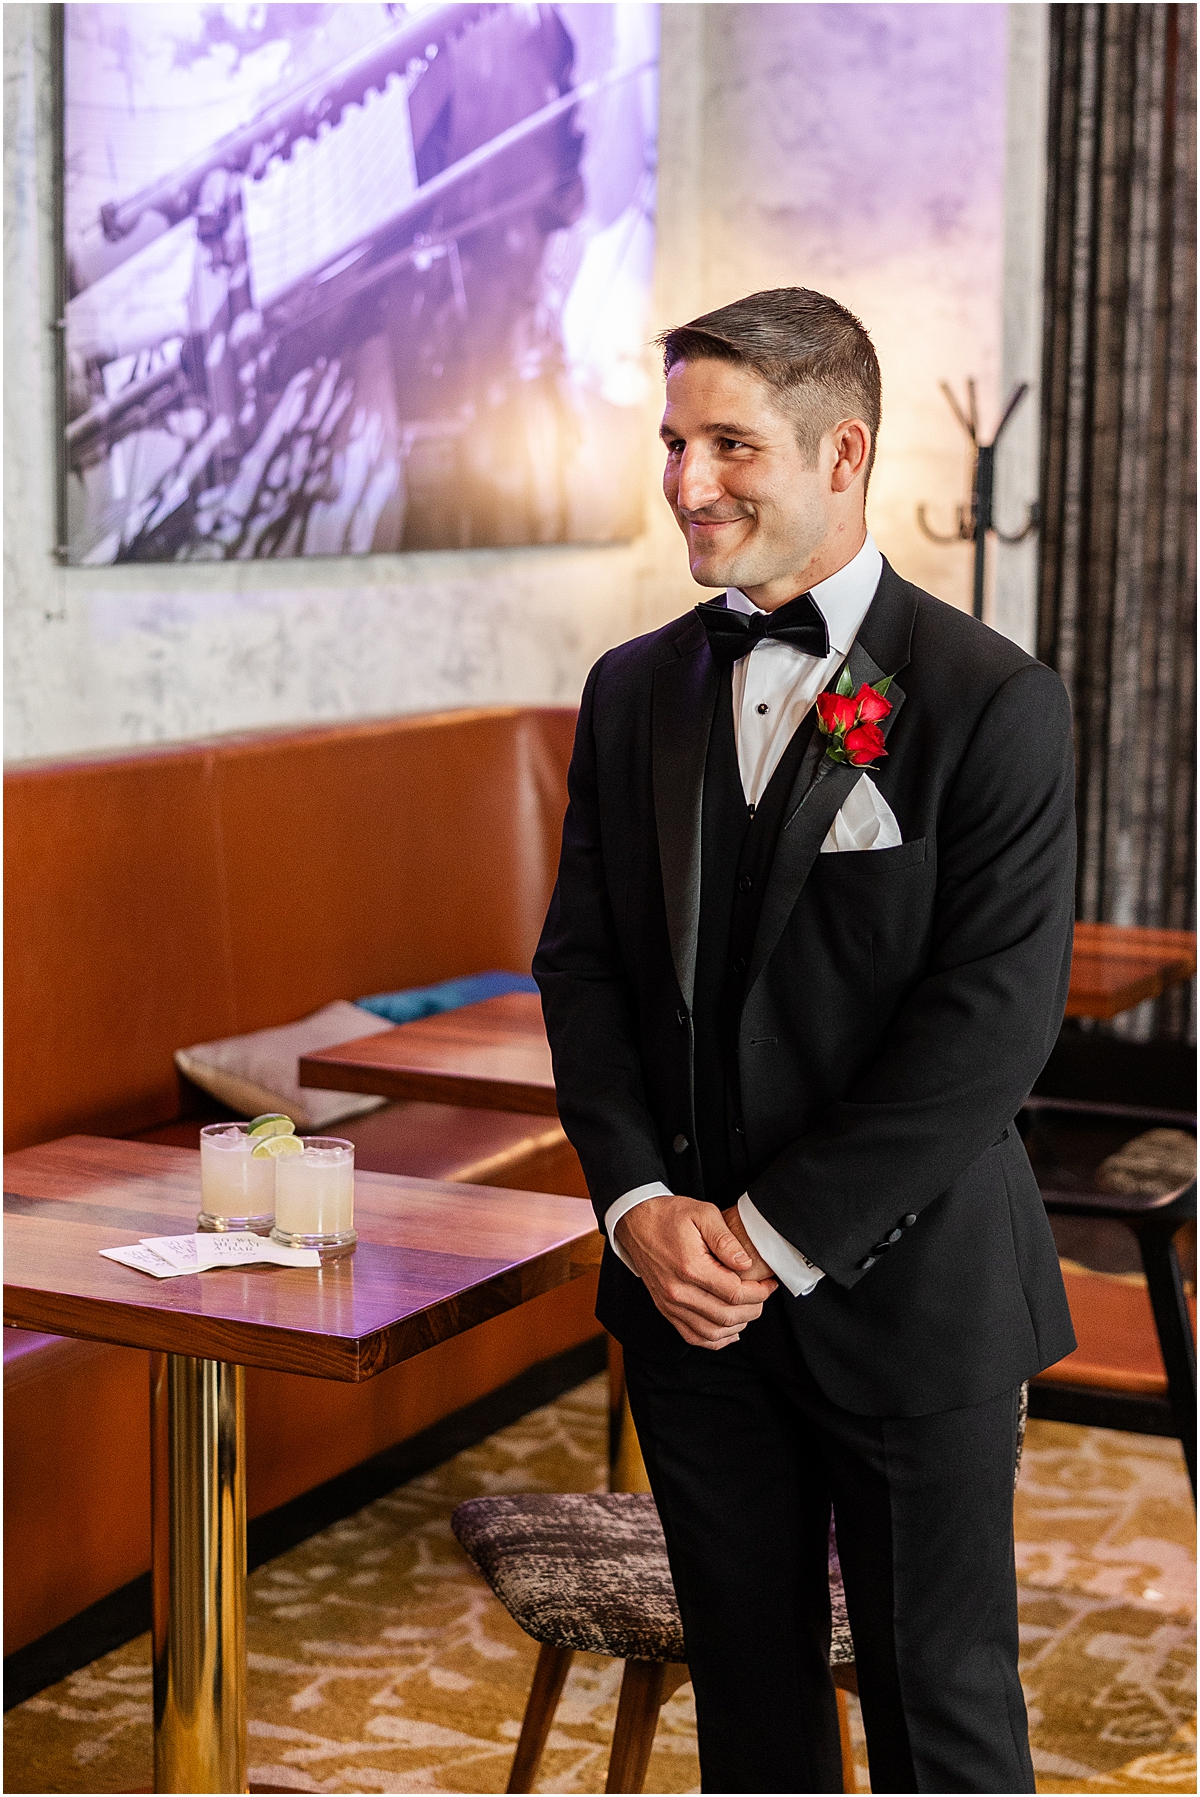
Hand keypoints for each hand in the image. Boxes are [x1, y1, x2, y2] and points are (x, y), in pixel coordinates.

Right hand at [615, 1194, 777, 1349]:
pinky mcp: (666, 1309)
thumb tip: (746, 1264)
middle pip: (727, 1316)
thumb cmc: (670, 1215)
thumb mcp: (702, 1213)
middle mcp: (678, 1291)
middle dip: (753, 1308)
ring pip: (712, 1332)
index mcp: (690, 1267)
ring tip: (749, 1308)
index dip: (759, 1292)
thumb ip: (726, 1240)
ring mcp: (670, 1304)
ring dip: (737, 1325)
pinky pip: (693, 1336)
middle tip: (763, 1295)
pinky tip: (730, 1329)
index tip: (769, 1284)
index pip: (734, 1293)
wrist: (637, 1222)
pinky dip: (715, 1339)